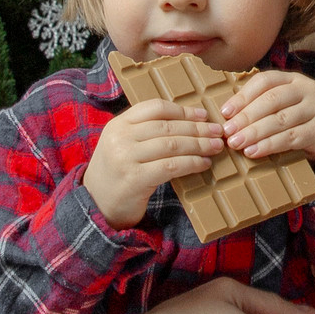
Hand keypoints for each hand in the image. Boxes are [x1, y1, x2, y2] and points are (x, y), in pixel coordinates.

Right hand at [83, 98, 219, 227]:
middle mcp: (120, 137)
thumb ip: (146, 131)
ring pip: (172, 145)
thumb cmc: (118, 173)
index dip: (183, 110)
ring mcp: (125, 157)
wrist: (96, 205)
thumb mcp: (123, 145)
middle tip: (218, 131)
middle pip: (167, 126)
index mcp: (118, 124)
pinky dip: (192, 163)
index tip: (203, 115)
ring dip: (199, 145)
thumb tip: (189, 121)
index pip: (155, 108)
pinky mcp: (135, 179)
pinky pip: (171, 166)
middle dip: (197, 128)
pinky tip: (204, 164)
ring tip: (216, 146)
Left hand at [221, 70, 314, 161]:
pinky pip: (291, 138)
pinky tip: (254, 151)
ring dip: (255, 133)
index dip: (242, 96)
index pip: (264, 81)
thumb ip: (258, 103)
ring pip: (280, 120)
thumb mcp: (280, 104)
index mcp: (293, 79)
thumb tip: (227, 116)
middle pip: (272, 100)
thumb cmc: (295, 117)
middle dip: (246, 117)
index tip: (225, 113)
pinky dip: (270, 145)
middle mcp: (307, 89)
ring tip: (237, 143)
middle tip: (228, 132)